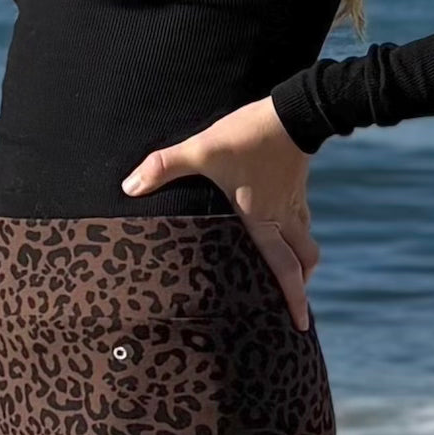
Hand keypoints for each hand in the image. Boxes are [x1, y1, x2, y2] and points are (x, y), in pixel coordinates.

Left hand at [121, 95, 318, 330]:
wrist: (294, 109)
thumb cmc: (248, 135)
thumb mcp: (202, 149)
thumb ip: (164, 167)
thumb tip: (128, 187)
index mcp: (262, 221)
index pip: (282, 269)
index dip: (291, 299)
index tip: (298, 325)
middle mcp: (282, 218)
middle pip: (301, 263)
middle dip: (299, 289)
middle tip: (297, 314)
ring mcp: (293, 202)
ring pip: (305, 243)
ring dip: (301, 263)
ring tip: (294, 277)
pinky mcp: (296, 186)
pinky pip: (301, 220)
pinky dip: (297, 234)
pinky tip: (285, 230)